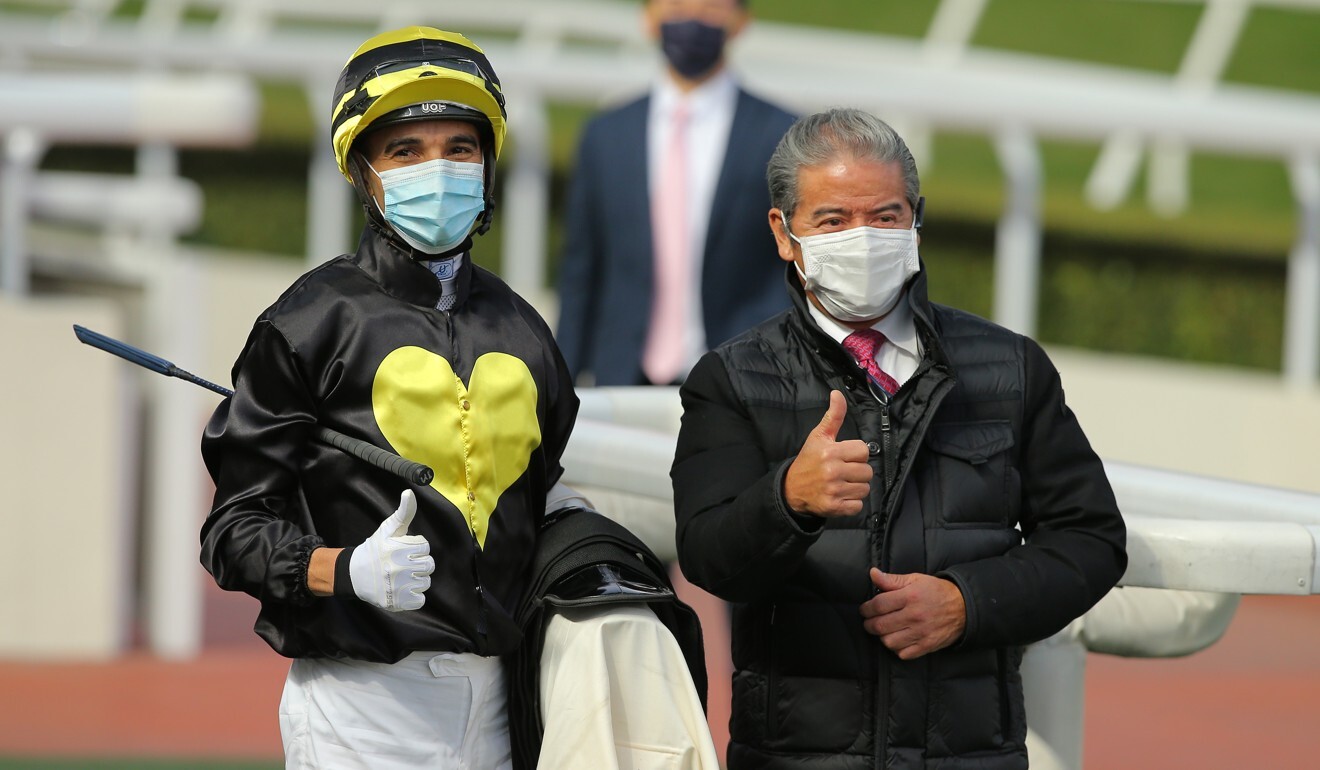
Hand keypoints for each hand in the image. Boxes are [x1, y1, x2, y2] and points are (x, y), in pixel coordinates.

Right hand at [349, 490, 433, 611]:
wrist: (355, 574)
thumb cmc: (375, 550)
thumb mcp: (388, 529)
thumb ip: (404, 512)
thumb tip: (410, 492)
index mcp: (398, 549)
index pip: (425, 547)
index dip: (416, 548)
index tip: (403, 550)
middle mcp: (399, 568)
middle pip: (429, 565)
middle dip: (418, 563)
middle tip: (404, 564)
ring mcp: (399, 586)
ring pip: (426, 582)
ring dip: (416, 579)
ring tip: (401, 576)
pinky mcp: (398, 602)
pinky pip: (420, 599)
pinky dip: (414, 596)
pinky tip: (402, 589)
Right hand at [783, 390, 872, 516]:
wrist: (791, 489)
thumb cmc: (809, 460)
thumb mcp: (818, 436)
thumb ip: (833, 416)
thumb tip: (837, 394)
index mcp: (831, 452)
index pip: (863, 451)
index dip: (856, 453)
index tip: (844, 456)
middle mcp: (832, 471)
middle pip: (867, 471)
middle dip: (858, 471)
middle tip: (843, 471)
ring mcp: (833, 491)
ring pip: (865, 489)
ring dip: (856, 487)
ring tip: (842, 483)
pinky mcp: (834, 507)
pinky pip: (858, 505)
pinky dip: (852, 503)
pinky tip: (840, 496)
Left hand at [860, 568, 966, 659]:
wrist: (963, 607)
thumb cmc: (936, 591)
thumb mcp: (915, 579)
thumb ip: (892, 579)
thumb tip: (872, 574)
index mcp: (910, 596)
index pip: (878, 605)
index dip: (866, 608)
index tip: (864, 610)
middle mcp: (915, 616)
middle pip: (880, 625)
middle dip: (869, 624)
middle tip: (869, 621)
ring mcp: (921, 633)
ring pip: (889, 642)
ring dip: (881, 637)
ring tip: (883, 630)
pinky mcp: (927, 646)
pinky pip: (903, 654)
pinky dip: (896, 649)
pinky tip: (897, 640)